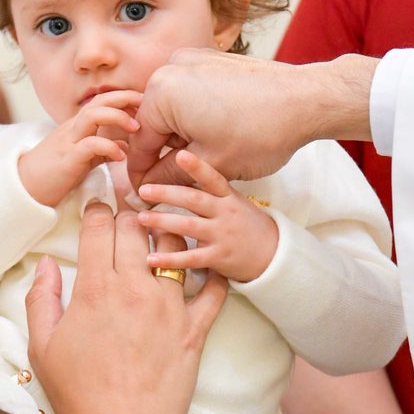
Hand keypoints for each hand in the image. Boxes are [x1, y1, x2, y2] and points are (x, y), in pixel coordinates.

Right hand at [19, 90, 141, 206]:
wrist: (24, 187)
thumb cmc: (54, 173)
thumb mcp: (83, 158)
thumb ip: (103, 150)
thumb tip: (127, 147)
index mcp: (77, 126)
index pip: (101, 101)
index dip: (123, 97)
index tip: (144, 101)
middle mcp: (72, 128)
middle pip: (98, 102)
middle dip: (124, 98)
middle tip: (146, 103)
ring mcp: (68, 142)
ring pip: (92, 116)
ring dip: (118, 117)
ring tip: (137, 127)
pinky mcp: (67, 159)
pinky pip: (89, 145)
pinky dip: (109, 147)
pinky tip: (121, 157)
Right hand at [25, 205, 227, 413]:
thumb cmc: (80, 393)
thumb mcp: (43, 345)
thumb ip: (41, 298)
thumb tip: (45, 264)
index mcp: (97, 288)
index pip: (100, 226)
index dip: (98, 209)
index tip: (97, 208)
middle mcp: (136, 288)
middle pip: (137, 227)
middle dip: (130, 213)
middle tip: (128, 211)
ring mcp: (170, 305)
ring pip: (176, 246)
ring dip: (168, 231)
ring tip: (163, 228)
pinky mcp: (195, 326)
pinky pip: (214, 289)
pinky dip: (212, 273)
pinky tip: (205, 265)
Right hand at [127, 48, 378, 187]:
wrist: (306, 100)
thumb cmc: (260, 132)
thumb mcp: (210, 164)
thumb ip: (169, 176)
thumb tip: (147, 189)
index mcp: (161, 93)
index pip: (139, 144)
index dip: (142, 176)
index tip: (146, 197)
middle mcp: (169, 68)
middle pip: (154, 123)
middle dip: (166, 152)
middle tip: (184, 180)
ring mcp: (190, 59)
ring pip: (172, 108)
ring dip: (182, 134)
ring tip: (210, 155)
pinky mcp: (208, 59)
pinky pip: (189, 93)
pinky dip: (196, 115)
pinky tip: (219, 133)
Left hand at [137, 150, 277, 282]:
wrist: (273, 255)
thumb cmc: (247, 225)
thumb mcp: (234, 202)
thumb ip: (209, 192)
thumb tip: (179, 175)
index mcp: (228, 197)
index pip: (213, 178)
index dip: (197, 166)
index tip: (180, 155)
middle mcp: (225, 213)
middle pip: (194, 200)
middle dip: (167, 193)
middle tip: (143, 189)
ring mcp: (222, 236)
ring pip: (189, 226)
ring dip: (162, 222)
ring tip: (140, 218)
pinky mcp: (219, 258)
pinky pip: (191, 258)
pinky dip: (170, 258)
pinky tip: (151, 258)